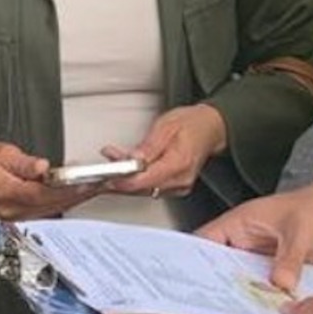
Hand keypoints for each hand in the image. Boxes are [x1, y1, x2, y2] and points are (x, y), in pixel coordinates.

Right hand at [0, 141, 99, 218]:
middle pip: (52, 203)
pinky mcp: (23, 216)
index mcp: (4, 193)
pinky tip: (80, 192)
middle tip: (102, 182)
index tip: (86, 181)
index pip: (41, 193)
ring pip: (54, 208)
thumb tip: (42, 167)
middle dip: (79, 193)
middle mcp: (11, 210)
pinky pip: (49, 209)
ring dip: (76, 198)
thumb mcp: (0, 154)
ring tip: (98, 185)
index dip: (65, 188)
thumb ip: (23, 163)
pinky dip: (66, 200)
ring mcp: (17, 216)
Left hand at [100, 104, 226, 198]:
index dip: (122, 180)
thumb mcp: (166, 126)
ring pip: (144, 190)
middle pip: (141, 188)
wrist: (211, 127)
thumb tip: (132, 159)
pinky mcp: (176, 188)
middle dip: (119, 179)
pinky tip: (126, 172)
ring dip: (125, 180)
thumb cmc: (192, 123)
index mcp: (178, 164)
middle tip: (101, 171)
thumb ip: (148, 146)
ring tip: (111, 166)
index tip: (105, 176)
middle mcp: (180, 180)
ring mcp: (179, 187)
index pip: (143, 181)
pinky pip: (151, 188)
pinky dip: (136, 181)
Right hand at [195, 165, 312, 290]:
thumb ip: (290, 257)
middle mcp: (248, 242)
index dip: (190, 263)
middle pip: (220, 269)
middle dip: (214, 290)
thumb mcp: (304, 229)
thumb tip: (280, 285)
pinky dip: (264, 303)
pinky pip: (265, 290)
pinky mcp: (280, 272)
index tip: (183, 287)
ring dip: (241, 300)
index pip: (205, 242)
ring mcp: (263, 258)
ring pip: (242, 282)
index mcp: (243, 222)